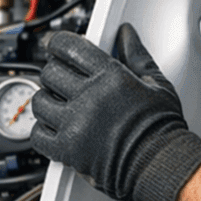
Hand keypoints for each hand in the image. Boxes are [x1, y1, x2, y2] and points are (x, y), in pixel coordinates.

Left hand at [32, 24, 200, 200]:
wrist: (161, 165)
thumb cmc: (162, 129)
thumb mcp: (156, 83)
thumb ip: (136, 55)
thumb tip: (126, 34)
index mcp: (111, 77)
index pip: (69, 47)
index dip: (59, 44)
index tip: (58, 48)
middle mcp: (90, 98)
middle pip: (50, 72)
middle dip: (55, 72)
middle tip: (64, 79)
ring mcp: (76, 125)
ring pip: (39, 101)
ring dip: (47, 100)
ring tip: (60, 104)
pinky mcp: (68, 150)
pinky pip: (38, 134)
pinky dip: (42, 130)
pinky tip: (56, 128)